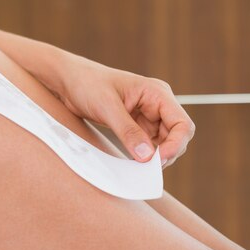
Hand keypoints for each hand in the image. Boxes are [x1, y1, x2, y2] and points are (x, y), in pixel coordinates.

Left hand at [51, 54, 194, 166]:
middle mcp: (157, 104)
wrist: (68, 80)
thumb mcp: (107, 107)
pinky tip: (132, 161)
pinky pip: (147, 144)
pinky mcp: (135, 124)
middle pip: (176, 136)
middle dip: (166, 153)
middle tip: (146, 168)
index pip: (181, 123)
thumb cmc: (87, 83)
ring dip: (154, 156)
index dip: (176, 144)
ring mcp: (147, 115)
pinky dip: (143, 155)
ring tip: (137, 167)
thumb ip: (127, 131)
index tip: (159, 160)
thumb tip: (147, 156)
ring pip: (163, 143)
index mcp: (156, 93)